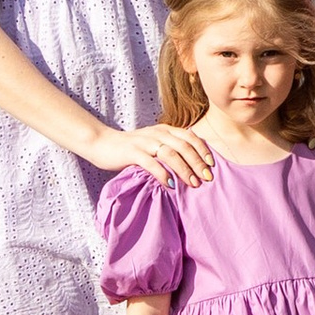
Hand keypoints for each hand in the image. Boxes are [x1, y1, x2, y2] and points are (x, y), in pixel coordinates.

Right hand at [92, 121, 213, 186]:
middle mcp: (157, 133)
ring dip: (184, 169)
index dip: (202, 150)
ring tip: (193, 183)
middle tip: (207, 178)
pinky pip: (151, 163)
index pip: (190, 137)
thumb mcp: (154, 142)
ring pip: (171, 154)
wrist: (102, 143)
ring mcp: (145, 142)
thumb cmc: (131, 147)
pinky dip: (163, 174)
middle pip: (184, 146)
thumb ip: (170, 147)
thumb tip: (192, 163)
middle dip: (198, 162)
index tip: (212, 165)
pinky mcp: (132, 152)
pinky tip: (171, 185)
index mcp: (165, 129)